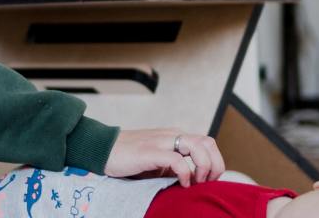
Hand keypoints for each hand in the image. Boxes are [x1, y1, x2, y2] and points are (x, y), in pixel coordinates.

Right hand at [104, 129, 224, 187]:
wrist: (103, 150)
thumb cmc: (129, 159)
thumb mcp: (158, 162)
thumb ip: (175, 167)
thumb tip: (194, 181)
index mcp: (175, 136)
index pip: (207, 143)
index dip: (215, 161)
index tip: (208, 180)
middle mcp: (172, 135)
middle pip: (208, 143)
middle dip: (215, 165)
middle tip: (206, 182)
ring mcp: (162, 142)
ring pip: (198, 147)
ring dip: (204, 168)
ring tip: (196, 183)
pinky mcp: (151, 152)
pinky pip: (178, 160)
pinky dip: (185, 174)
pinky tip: (182, 184)